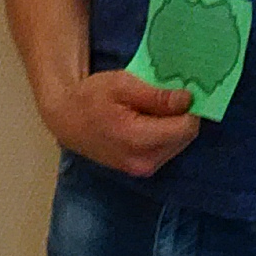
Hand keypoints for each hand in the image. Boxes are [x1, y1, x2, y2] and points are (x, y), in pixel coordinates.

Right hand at [40, 70, 200, 177]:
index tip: (179, 90)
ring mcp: (143, 170)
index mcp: (138, 140)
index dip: (189, 107)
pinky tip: (147, 121)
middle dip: (181, 115)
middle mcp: (144, 162)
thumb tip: (188, 100)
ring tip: (150, 108)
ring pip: (178, 144)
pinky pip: (166, 150)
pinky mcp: (141, 170)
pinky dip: (164, 134)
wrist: (66, 120)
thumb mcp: (121, 85)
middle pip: (185, 137)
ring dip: (173, 125)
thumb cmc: (91, 98)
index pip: (186, 128)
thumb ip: (156, 95)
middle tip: (163, 96)